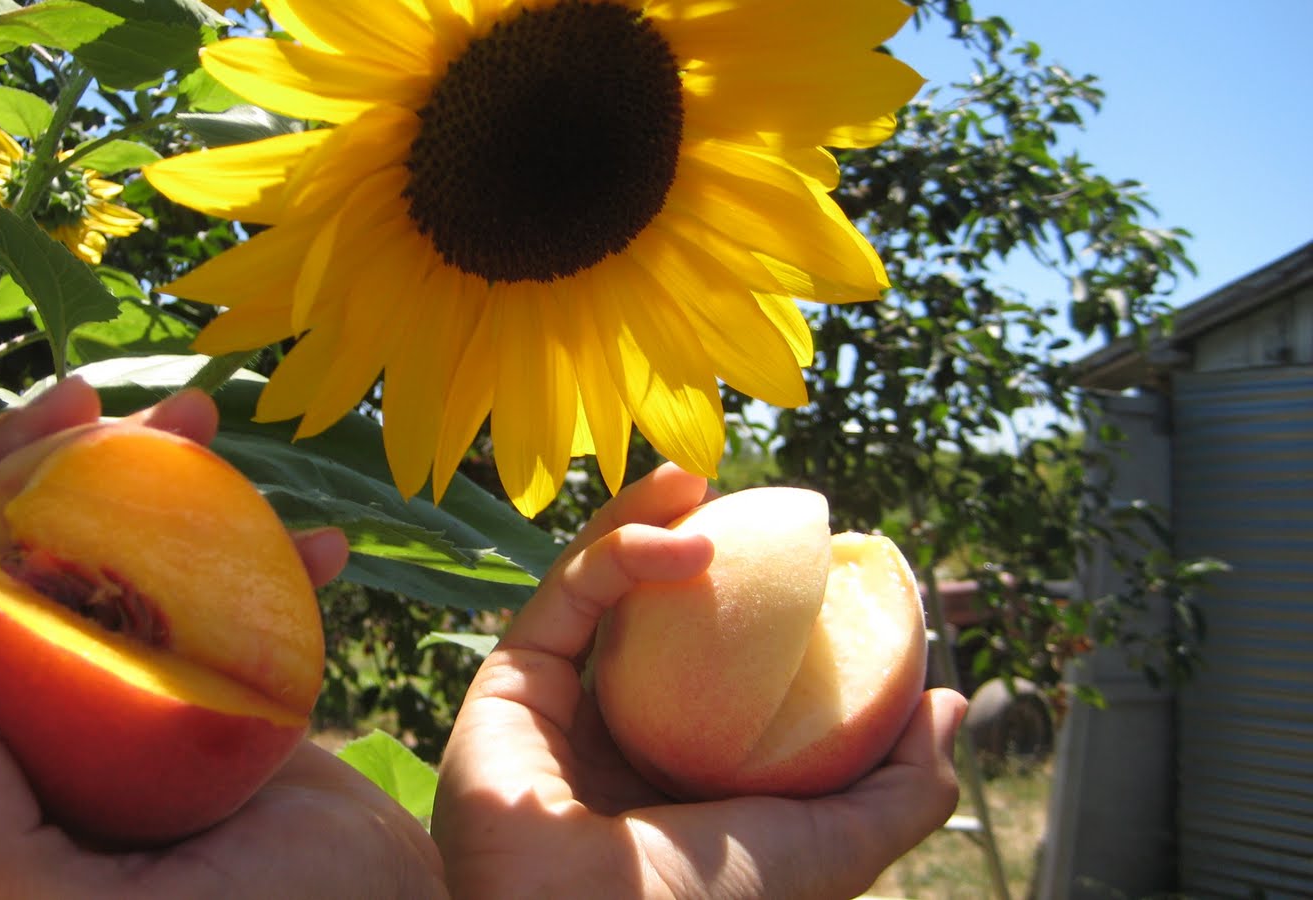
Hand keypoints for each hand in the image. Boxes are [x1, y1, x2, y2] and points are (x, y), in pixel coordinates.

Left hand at [0, 378, 446, 898]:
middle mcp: (32, 747)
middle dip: (17, 471)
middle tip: (86, 404)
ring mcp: (124, 720)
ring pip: (98, 572)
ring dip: (143, 486)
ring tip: (206, 421)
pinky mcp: (211, 708)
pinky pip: (218, 607)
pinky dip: (268, 563)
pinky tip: (325, 545)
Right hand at [433, 463, 965, 899]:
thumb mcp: (839, 847)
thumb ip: (901, 785)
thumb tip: (949, 701)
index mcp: (686, 775)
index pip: (725, 670)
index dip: (762, 606)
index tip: (815, 556)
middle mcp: (621, 737)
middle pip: (658, 618)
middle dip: (696, 546)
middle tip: (747, 505)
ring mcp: (562, 708)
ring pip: (602, 589)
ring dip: (647, 519)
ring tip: (700, 476)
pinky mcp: (511, 681)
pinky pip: (568, 595)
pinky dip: (622, 549)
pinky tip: (687, 535)